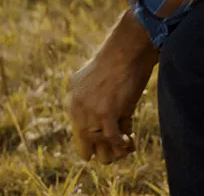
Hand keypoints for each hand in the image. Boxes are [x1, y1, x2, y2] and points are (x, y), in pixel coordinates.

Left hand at [68, 7, 158, 163]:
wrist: (126, 49)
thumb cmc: (120, 62)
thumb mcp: (102, 83)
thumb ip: (101, 102)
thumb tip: (117, 128)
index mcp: (74, 97)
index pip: (78, 129)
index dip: (90, 141)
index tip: (99, 148)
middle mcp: (78, 106)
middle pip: (85, 141)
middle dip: (100, 150)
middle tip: (113, 154)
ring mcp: (91, 110)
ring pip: (100, 143)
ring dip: (113, 151)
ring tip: (123, 151)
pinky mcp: (107, 113)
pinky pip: (113, 139)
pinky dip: (122, 145)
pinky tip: (129, 144)